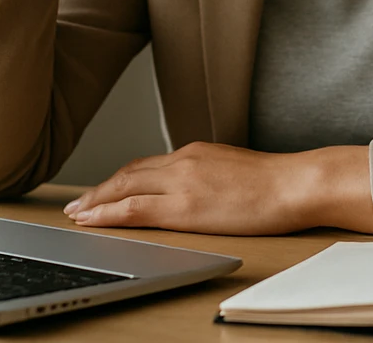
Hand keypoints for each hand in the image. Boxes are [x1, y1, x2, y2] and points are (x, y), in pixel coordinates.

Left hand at [63, 141, 372, 235]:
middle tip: (78, 203)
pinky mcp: (184, 205)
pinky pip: (133, 207)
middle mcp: (183, 161)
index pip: (147, 165)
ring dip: (95, 201)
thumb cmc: (277, 182)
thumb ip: (211, 174)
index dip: (120, 179)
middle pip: (128, 173)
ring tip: (77, 213)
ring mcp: (181, 181)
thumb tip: (202, 188)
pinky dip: (107, 213)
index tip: (104, 189)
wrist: (295, 184)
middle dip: (100, 190)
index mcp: (197, 153)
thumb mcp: (236, 169)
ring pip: (123, 188)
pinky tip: (92, 220)